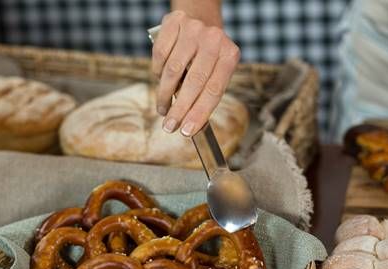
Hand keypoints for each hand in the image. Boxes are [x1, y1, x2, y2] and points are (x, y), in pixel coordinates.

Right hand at [151, 10, 239, 135]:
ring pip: (173, 69)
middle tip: (169, 127)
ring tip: (163, 109)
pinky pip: (160, 54)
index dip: (199, 113)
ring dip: (165, 94)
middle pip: (194, 82)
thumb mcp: (216, 70)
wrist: (200, 17)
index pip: (214, 91)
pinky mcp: (174, 22)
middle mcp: (214, 40)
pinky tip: (160, 80)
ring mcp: (194, 29)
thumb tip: (191, 124)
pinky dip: (157, 71)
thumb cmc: (208, 54)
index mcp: (230, 55)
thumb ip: (206, 92)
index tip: (186, 131)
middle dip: (179, 109)